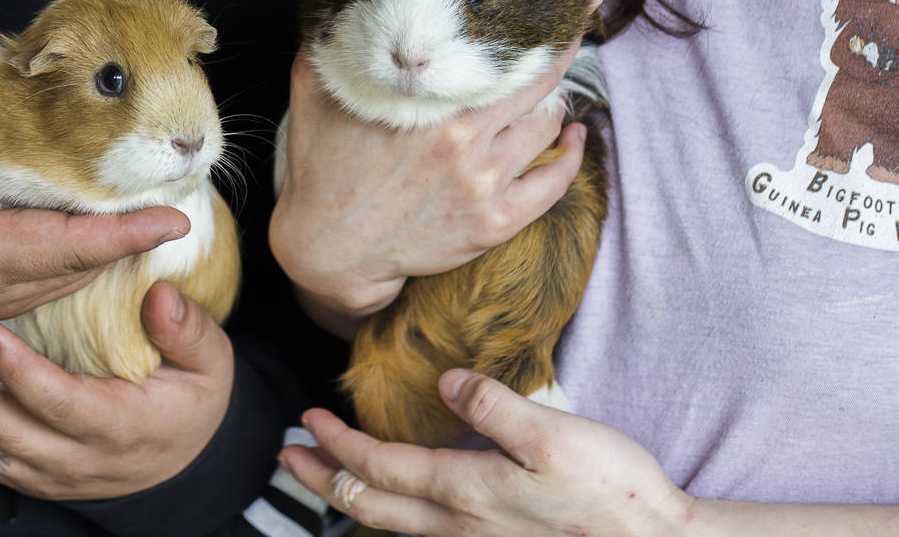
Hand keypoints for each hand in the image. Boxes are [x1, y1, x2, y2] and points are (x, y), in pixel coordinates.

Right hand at [0, 129, 188, 322]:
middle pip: (83, 263)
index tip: (178, 217)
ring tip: (159, 215)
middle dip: (137, 238)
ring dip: (115, 249)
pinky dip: (85, 257)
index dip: (126, 231)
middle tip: (189, 199)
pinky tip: (104, 236)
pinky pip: (51, 280)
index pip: (70, 244)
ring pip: (70, 276)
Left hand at [0, 280, 233, 500]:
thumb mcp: (211, 363)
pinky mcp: (27, 477)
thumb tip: (158, 293)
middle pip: (2, 431)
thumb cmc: (192, 399)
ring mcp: (47, 474)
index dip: (19, 371)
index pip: (62, 404)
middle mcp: (77, 461)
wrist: (182, 463)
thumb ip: (188, 329)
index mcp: (123, 428)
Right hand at [268, 47, 586, 329]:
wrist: (330, 249)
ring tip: (551, 91)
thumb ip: (331, 41)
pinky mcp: (493, 224)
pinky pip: (554, 185)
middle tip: (566, 34)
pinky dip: (572, 157)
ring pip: (547, 129)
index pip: (504, 56)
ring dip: (555, 105)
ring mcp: (483, 186)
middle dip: (559, 55)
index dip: (540, 27)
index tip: (560, 2)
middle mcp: (466, 143)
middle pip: (538, 86)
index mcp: (432, 107)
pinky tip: (575, 139)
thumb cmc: (323, 166)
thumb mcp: (313, 91)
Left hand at [280, 369, 690, 535]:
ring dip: (351, 498)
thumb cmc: (610, 491)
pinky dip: (391, 515)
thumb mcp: (554, 435)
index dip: (340, 444)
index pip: (382, 468)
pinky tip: (398, 504)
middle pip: (371, 506)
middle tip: (288, 458)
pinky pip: (423, 534)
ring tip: (327, 477)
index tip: (308, 420)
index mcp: (467, 492)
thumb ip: (495, 405)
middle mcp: (461, 526)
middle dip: (325, 479)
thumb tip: (446, 377)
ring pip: (393, 527)